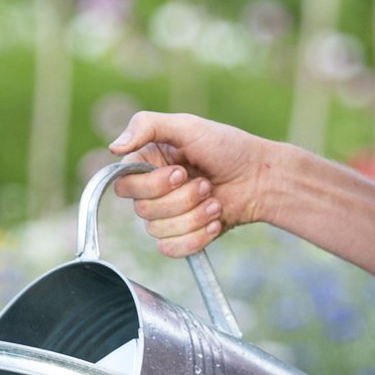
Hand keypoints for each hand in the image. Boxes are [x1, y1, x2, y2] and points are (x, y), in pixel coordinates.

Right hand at [109, 110, 270, 257]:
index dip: (152, 184)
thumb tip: (113, 148)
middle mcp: (152, 191)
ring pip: (158, 231)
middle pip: (142, 210)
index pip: (125, 185)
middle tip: (206, 184)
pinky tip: (214, 221)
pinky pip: (171, 249)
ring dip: (193, 216)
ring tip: (215, 201)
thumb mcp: (187, 126)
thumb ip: (146, 126)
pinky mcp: (182, 236)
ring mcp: (167, 216)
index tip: (181, 172)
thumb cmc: (228, 147)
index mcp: (148, 164)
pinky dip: (196, 237)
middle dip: (182, 199)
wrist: (261, 179)